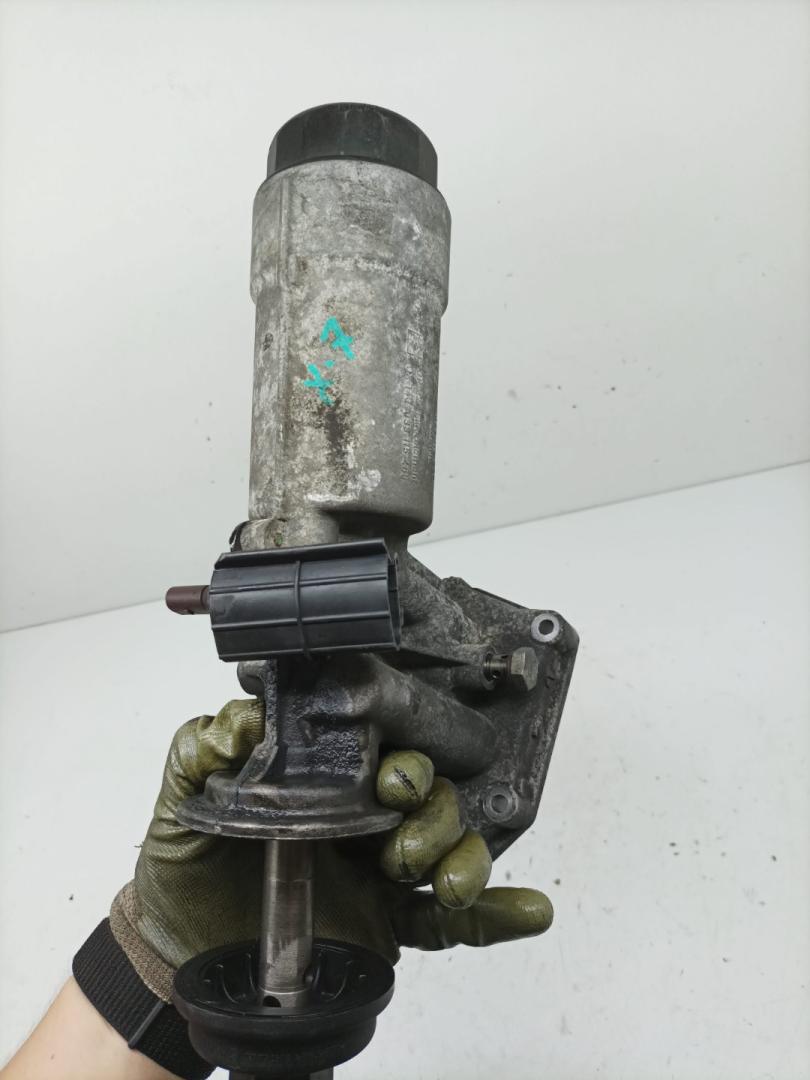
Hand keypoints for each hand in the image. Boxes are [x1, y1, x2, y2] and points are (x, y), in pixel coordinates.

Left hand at [114, 700, 553, 999]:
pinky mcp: (390, 922)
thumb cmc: (188, 870)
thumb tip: (237, 727)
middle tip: (404, 819)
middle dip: (429, 802)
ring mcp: (380, 868)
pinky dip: (493, 914)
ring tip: (451, 881)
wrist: (183, 958)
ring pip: (446, 846)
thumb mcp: (178, 806)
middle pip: (423, 791)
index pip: (377, 747)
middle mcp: (360, 814)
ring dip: (462, 854)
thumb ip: (198, 757)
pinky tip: (527, 912)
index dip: (396, 750)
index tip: (392, 771)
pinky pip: (450, 920)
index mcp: (323, 779)